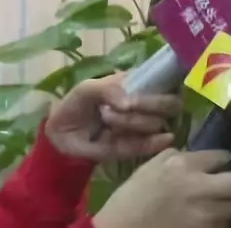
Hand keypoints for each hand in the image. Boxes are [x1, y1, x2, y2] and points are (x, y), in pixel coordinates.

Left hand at [45, 72, 181, 161]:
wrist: (59, 134)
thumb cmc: (76, 104)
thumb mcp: (88, 88)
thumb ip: (109, 89)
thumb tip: (129, 104)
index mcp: (139, 85)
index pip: (167, 82)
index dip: (166, 84)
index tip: (148, 88)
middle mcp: (146, 106)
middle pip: (170, 104)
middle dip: (153, 104)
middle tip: (128, 106)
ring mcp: (141, 128)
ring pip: (155, 124)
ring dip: (132, 120)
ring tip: (107, 119)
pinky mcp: (133, 148)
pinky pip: (148, 145)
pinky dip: (155, 142)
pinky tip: (163, 139)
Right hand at [93, 149, 230, 227]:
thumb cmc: (131, 198)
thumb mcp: (150, 166)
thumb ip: (178, 156)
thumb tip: (200, 156)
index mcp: (184, 166)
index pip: (222, 156)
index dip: (226, 159)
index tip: (226, 162)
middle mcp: (201, 188)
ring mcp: (205, 215)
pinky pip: (225, 225)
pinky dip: (223, 220)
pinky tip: (214, 217)